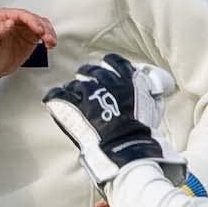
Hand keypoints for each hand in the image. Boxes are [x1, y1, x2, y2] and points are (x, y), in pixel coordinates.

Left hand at [0, 8, 56, 78]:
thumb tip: (9, 22)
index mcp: (3, 17)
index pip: (22, 15)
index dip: (32, 21)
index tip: (39, 30)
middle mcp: (15, 21)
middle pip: (34, 19)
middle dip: (43, 27)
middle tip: (47, 37)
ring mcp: (24, 30)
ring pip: (41, 25)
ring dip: (48, 32)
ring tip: (51, 42)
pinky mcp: (30, 39)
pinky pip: (43, 34)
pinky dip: (49, 38)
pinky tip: (50, 44)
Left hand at [43, 53, 182, 185]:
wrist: (125, 144)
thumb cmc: (142, 130)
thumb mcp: (152, 106)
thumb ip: (146, 92)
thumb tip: (148, 86)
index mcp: (126, 79)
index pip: (115, 62)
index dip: (108, 64)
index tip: (106, 68)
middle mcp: (106, 81)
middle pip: (91, 71)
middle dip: (88, 76)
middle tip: (87, 85)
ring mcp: (87, 92)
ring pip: (75, 84)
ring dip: (75, 90)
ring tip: (75, 98)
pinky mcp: (73, 105)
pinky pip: (58, 94)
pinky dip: (56, 96)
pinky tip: (55, 99)